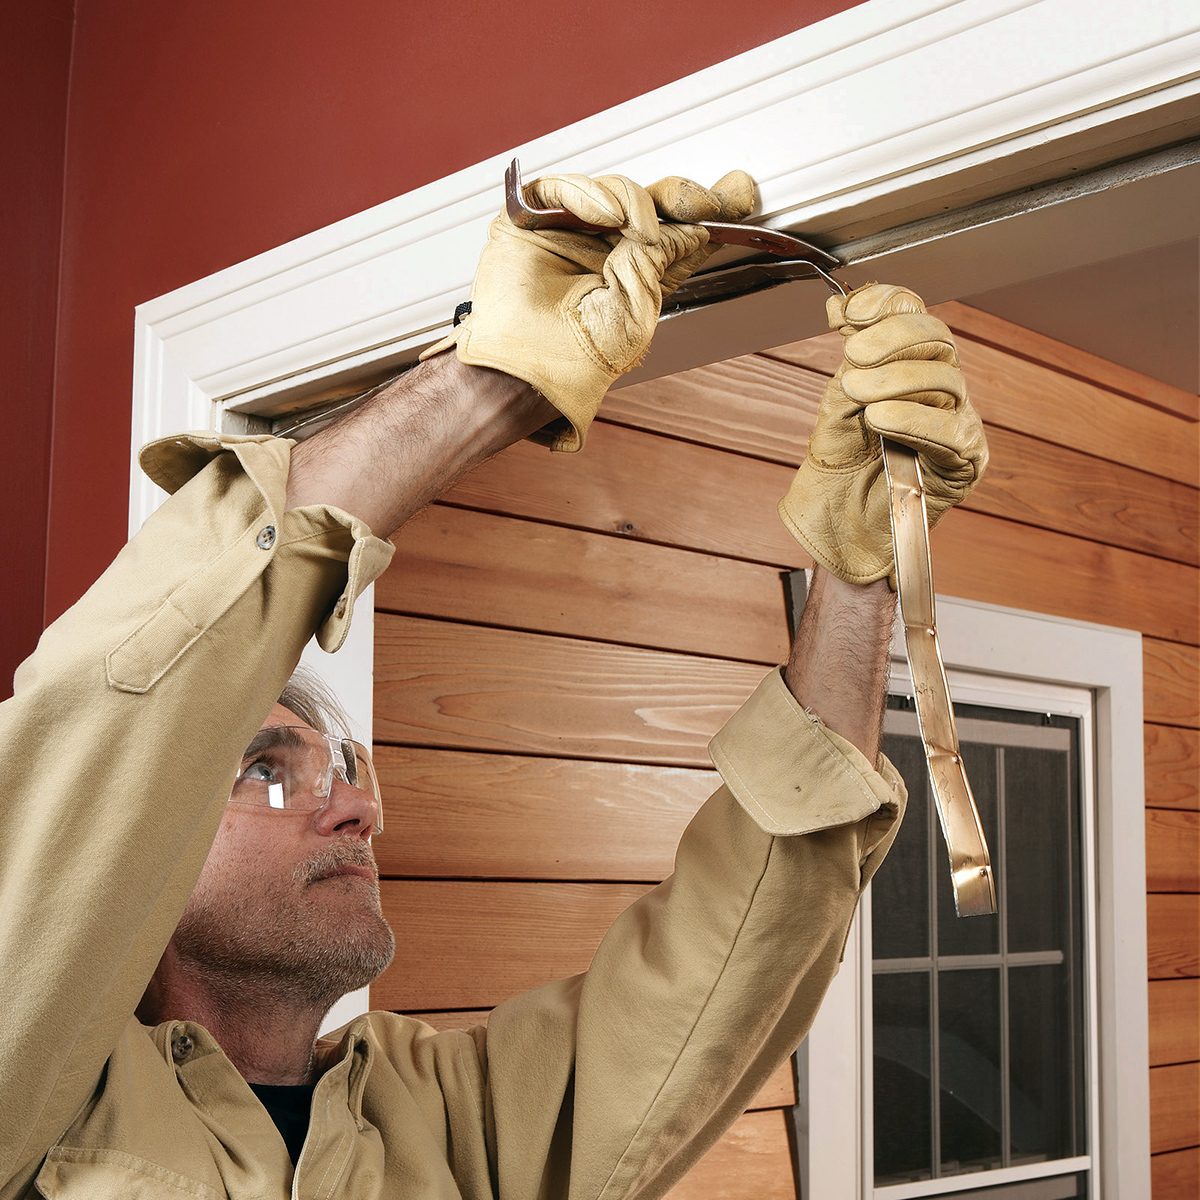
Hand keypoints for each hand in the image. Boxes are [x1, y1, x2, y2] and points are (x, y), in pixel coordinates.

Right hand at [421, 168, 754, 450]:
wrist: (533, 366)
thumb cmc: (583, 355)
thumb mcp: (641, 305)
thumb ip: (664, 257)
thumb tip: (692, 222)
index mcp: (638, 274)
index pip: (680, 233)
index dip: (711, 210)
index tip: (741, 193)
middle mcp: (607, 250)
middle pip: (653, 205)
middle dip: (683, 197)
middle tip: (701, 202)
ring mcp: (569, 233)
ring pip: (613, 191)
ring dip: (634, 201)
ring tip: (638, 227)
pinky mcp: (530, 223)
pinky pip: (561, 189)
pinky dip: (587, 193)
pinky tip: (604, 214)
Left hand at [779, 283, 987, 583]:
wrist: (839, 528)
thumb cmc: (840, 470)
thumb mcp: (836, 405)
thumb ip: (848, 359)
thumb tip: (839, 303)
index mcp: (910, 366)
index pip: (914, 314)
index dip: (888, 303)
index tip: (853, 311)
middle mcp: (940, 388)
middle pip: (937, 339)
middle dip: (893, 339)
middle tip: (854, 355)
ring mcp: (958, 421)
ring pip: (946, 381)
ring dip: (898, 380)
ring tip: (859, 393)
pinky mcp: (966, 460)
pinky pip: (950, 431)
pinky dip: (913, 419)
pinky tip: (882, 418)